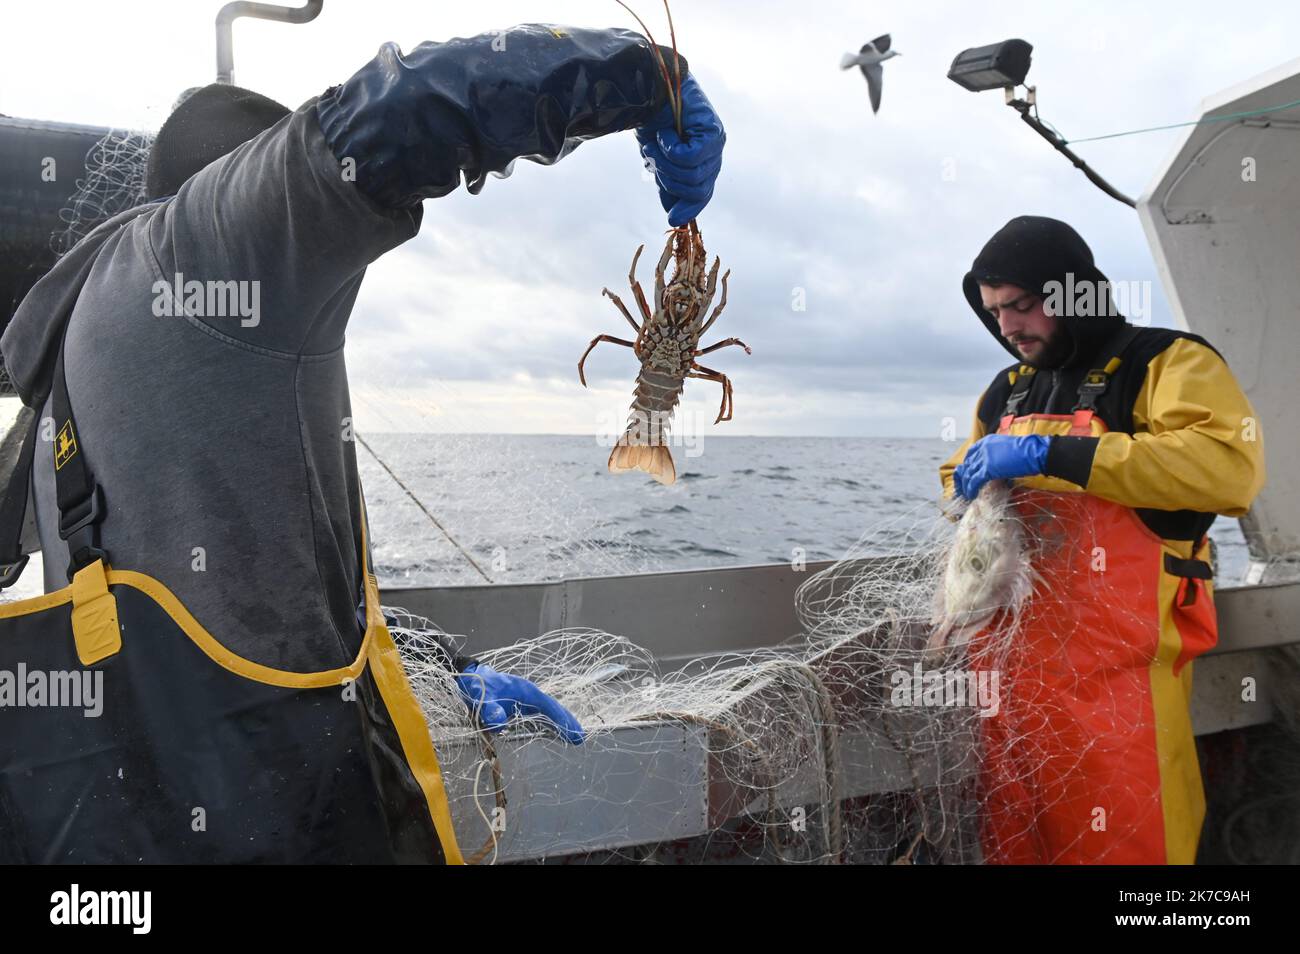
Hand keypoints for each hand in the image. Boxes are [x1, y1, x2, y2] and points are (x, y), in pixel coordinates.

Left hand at [455, 662, 584, 744]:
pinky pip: (539, 716)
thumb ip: (489, 710)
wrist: (468, 679)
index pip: (548, 706)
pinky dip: (549, 724)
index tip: (572, 731)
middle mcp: (529, 696)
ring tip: (574, 737)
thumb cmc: (477, 686)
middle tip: (581, 737)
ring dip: (560, 724)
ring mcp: (525, 701)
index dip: (560, 719)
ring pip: (548, 713)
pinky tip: (554, 734)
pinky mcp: (520, 707)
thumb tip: (500, 724)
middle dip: (567, 722)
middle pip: (552, 709)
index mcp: (525, 691)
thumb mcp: (480, 698)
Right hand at [635, 73, 724, 225]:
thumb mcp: (659, 161)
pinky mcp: (713, 132)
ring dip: (666, 162)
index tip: (673, 218)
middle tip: (654, 157)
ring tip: (657, 142)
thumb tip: (675, 217)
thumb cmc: (654, 123)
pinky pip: (690, 158)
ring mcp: (716, 143)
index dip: (688, 208)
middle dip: (669, 179)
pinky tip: (666, 133)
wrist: (649, 90)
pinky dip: (671, 148)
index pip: (702, 194)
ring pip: (691, 175)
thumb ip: (669, 186)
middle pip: (696, 189)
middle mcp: (714, 155)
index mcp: (704, 163)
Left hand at [953, 435, 1050, 498]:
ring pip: (969, 473)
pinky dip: (971, 488)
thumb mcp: (1006, 448)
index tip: (968, 472)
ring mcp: (984, 458)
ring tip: (967, 493)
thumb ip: (997, 454)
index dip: (968, 464)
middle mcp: (983, 448)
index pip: (971, 453)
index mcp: (987, 441)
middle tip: (963, 486)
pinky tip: (971, 494)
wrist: (1033, 452)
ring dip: (966, 485)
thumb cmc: (1026, 451)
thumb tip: (994, 465)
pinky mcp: (988, 469)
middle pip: (968, 464)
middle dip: (964, 476)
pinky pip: (974, 480)